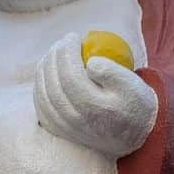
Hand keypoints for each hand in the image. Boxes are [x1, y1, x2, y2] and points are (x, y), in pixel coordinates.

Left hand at [34, 33, 156, 158]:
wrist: (131, 137)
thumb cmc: (133, 105)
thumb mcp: (132, 86)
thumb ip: (111, 72)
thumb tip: (89, 62)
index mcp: (92, 107)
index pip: (69, 74)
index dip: (67, 52)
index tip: (73, 37)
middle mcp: (74, 119)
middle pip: (53, 84)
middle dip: (54, 57)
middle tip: (62, 43)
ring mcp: (64, 127)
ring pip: (43, 95)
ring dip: (44, 70)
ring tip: (53, 54)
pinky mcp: (59, 131)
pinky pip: (41, 108)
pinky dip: (39, 87)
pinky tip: (46, 74)